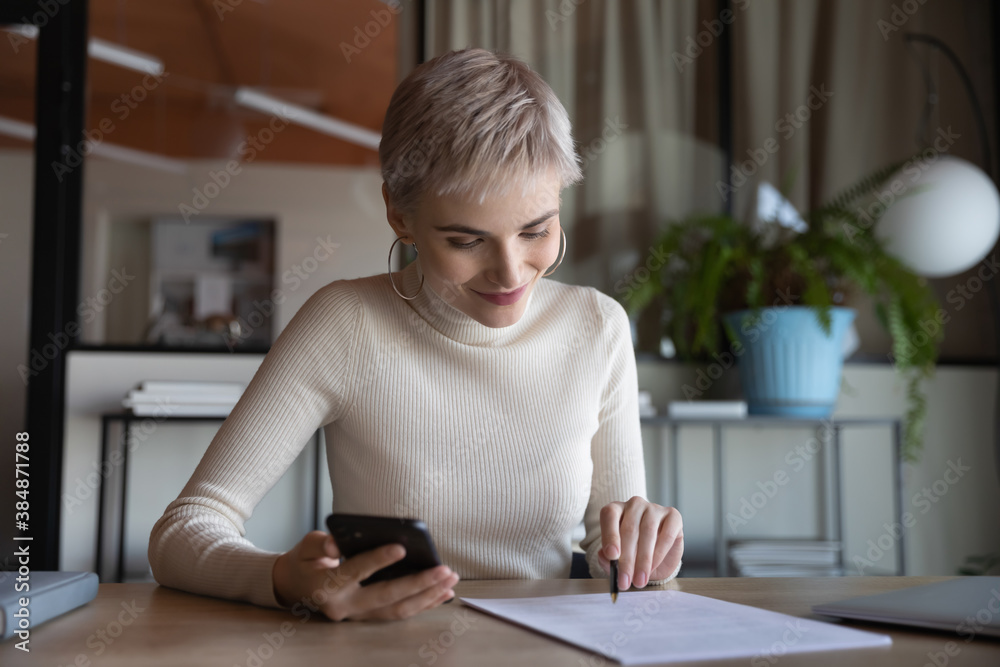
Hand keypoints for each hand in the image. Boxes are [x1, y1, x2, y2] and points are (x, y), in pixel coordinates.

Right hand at [272, 530, 458, 620]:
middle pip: (386, 597)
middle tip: (443, 569)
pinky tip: (442, 593)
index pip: (355, 571)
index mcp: (326, 586)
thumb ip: (321, 545)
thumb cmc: (305, 561)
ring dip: (427, 596)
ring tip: (450, 580)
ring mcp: (358, 615)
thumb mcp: (306, 546)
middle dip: (418, 584)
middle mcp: (344, 606)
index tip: (401, 547)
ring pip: (397, 611)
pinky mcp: (369, 617)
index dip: (377, 560)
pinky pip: (399, 613)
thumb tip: (336, 545)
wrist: (296, 586)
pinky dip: (423, 604)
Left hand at [598, 497, 682, 588]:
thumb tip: (604, 556)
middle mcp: (634, 505)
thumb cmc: (633, 554)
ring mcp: (654, 508)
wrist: (657, 558)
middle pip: (629, 529)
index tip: (612, 556)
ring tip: (640, 580)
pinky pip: (667, 535)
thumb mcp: (617, 559)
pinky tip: (653, 567)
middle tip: (625, 581)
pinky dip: (659, 554)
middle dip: (627, 559)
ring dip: (643, 560)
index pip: (609, 515)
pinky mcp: (673, 516)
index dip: (610, 535)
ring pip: (647, 531)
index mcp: (616, 510)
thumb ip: (607, 558)